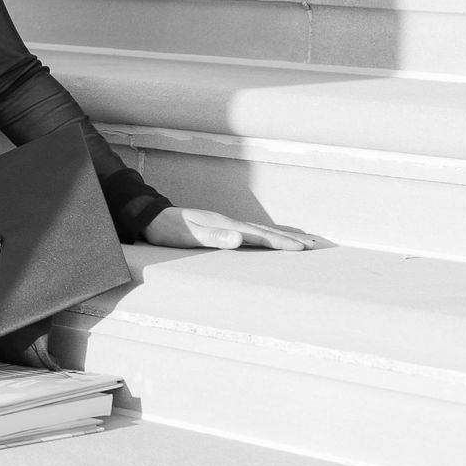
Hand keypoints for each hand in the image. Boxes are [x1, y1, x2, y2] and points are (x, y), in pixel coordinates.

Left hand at [144, 207, 315, 253]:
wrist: (151, 217)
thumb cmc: (170, 230)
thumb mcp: (191, 236)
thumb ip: (214, 237)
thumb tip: (241, 237)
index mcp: (227, 226)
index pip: (261, 236)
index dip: (282, 243)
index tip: (304, 248)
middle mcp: (230, 223)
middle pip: (265, 231)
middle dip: (290, 239)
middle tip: (313, 244)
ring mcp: (225, 224)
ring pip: (259, 231)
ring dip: (280, 237)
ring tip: (298, 242)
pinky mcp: (219, 227)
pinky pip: (249, 233)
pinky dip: (264, 237)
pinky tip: (265, 241)